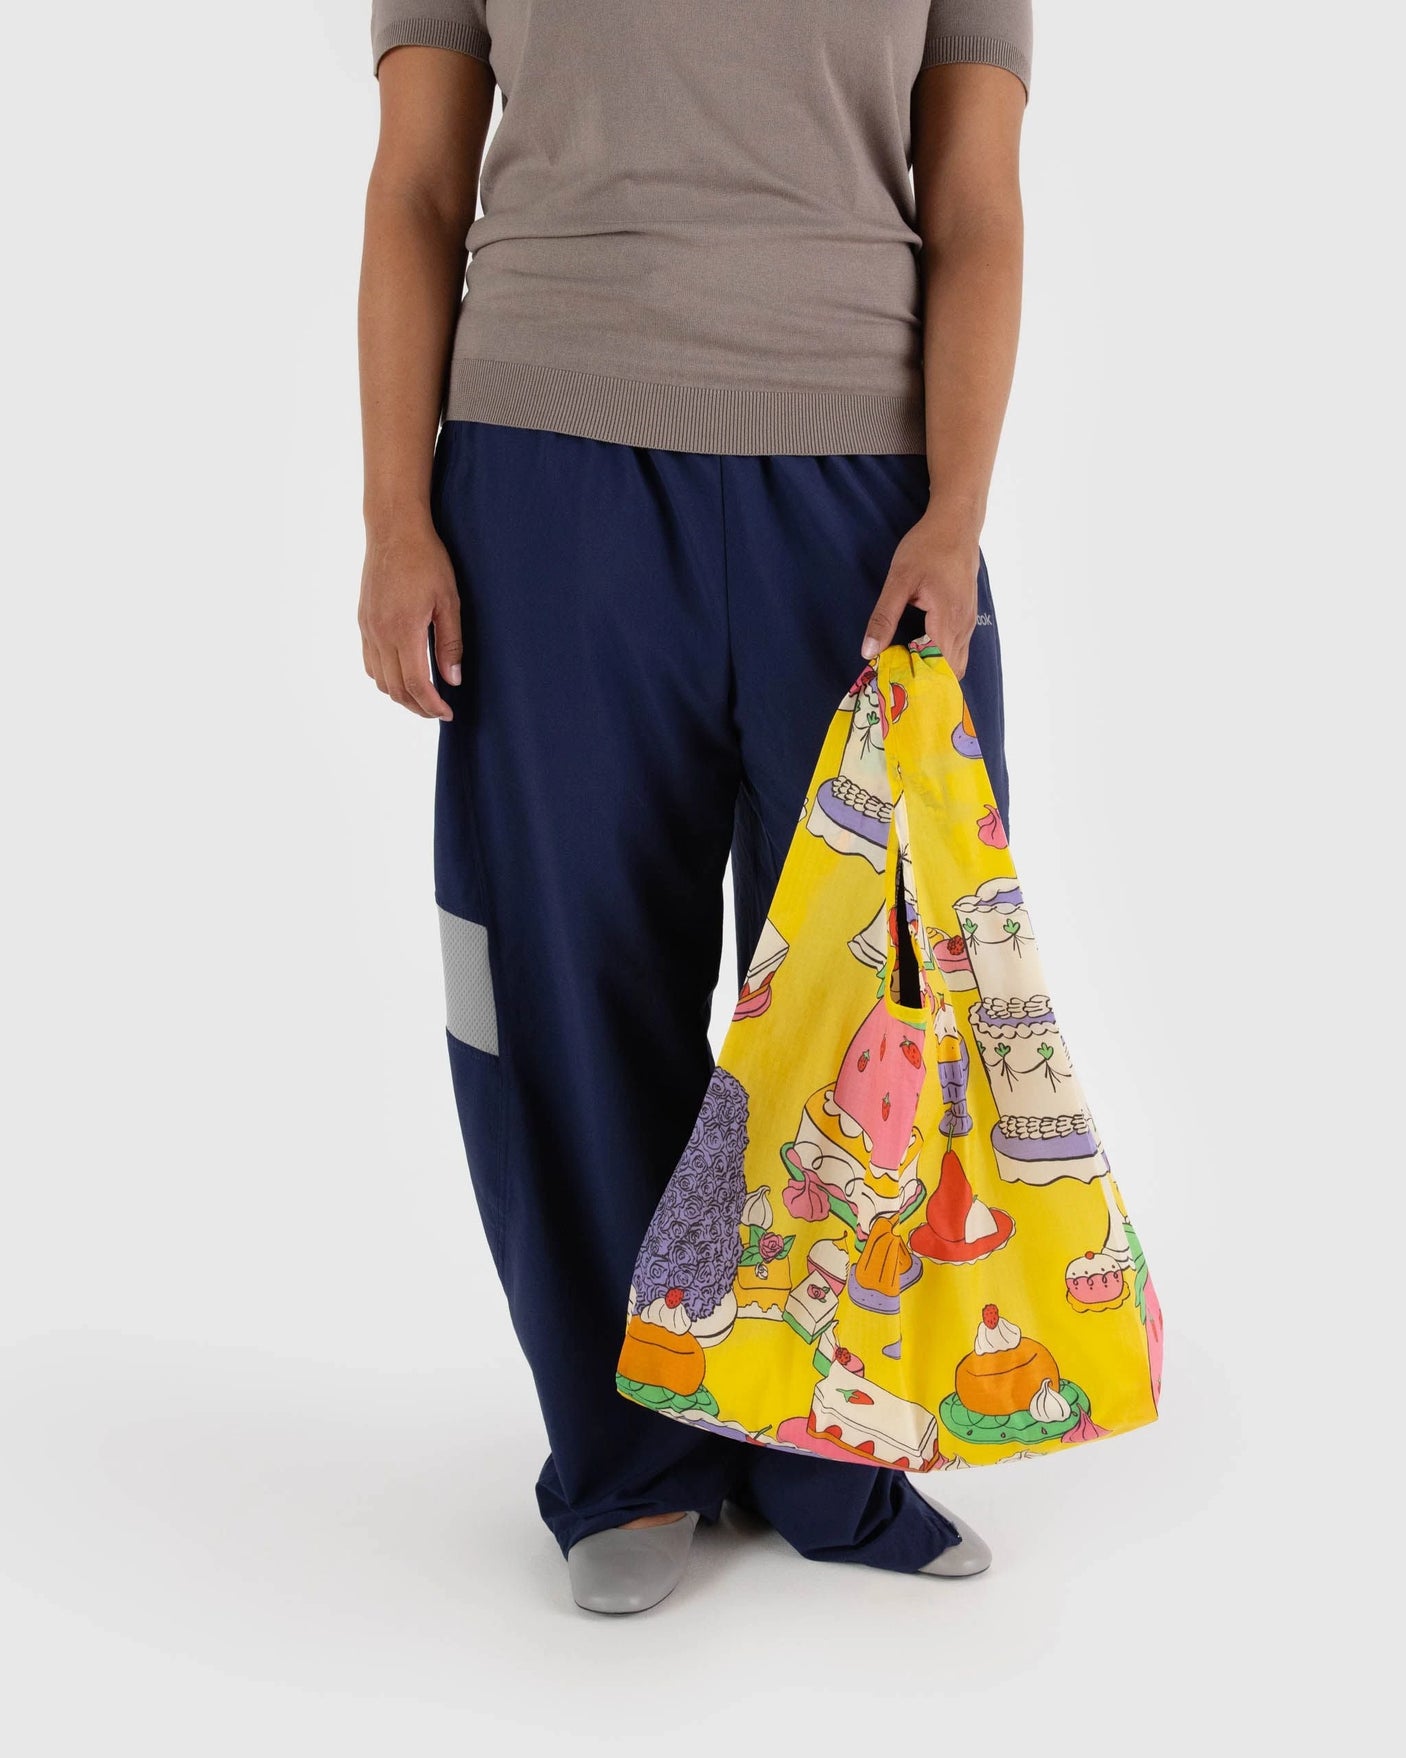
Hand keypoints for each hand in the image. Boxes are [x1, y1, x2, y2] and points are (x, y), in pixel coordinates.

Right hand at [359, 522, 462, 719]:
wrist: (393, 530)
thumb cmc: (427, 560)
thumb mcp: (448, 601)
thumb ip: (450, 643)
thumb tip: (452, 680)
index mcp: (404, 629)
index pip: (416, 684)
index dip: (432, 705)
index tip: (448, 713)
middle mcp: (380, 633)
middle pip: (395, 688)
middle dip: (418, 707)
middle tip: (438, 711)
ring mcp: (368, 628)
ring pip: (379, 679)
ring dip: (401, 695)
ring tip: (423, 697)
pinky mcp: (363, 621)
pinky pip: (370, 662)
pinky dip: (385, 678)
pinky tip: (402, 675)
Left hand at [861, 516, 980, 679]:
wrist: (957, 524)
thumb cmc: (928, 547)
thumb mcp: (900, 579)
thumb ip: (884, 617)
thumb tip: (869, 651)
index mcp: (947, 619)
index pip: (934, 667)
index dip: (914, 679)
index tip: (890, 683)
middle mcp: (963, 627)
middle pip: (947, 672)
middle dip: (922, 680)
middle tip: (893, 680)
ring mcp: (968, 624)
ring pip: (955, 664)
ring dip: (931, 671)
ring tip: (903, 669)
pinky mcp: (966, 618)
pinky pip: (957, 651)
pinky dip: (939, 659)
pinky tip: (917, 653)